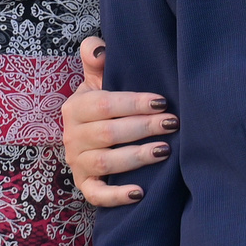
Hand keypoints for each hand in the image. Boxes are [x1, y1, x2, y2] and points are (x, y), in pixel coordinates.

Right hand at [64, 37, 174, 207]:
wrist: (94, 134)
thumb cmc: (104, 103)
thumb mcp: (97, 78)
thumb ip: (96, 58)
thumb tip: (98, 49)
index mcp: (75, 108)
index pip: (103, 104)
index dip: (133, 103)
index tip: (163, 102)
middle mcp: (72, 136)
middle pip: (108, 133)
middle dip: (143, 128)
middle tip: (173, 124)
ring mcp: (77, 163)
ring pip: (105, 163)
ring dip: (136, 158)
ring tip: (165, 150)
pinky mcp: (85, 185)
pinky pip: (97, 195)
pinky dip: (116, 196)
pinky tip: (140, 193)